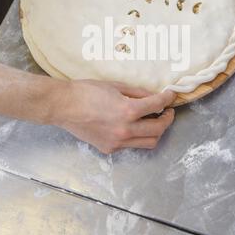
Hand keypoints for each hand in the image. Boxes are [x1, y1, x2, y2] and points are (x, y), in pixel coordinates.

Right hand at [52, 80, 175, 153]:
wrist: (63, 105)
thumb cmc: (87, 91)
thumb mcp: (116, 86)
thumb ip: (138, 93)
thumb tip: (153, 97)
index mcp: (128, 110)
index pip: (157, 105)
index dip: (168, 99)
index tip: (171, 96)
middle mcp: (125, 129)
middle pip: (159, 130)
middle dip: (167, 120)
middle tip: (167, 112)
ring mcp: (117, 142)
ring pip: (148, 143)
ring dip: (155, 132)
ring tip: (153, 121)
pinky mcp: (109, 148)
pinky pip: (130, 145)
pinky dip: (136, 136)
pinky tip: (132, 127)